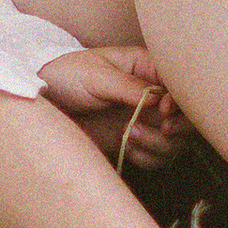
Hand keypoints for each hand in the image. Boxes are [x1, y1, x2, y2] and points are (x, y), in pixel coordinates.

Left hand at [40, 43, 188, 169]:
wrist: (40, 103)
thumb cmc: (66, 75)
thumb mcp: (95, 75)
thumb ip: (128, 87)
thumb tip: (159, 99)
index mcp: (146, 69)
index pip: (181, 85)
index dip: (181, 100)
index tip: (163, 109)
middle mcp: (151, 96)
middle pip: (187, 117)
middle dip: (180, 126)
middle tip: (163, 128)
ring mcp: (143, 121)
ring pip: (174, 142)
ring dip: (158, 143)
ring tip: (130, 134)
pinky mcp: (132, 143)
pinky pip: (156, 158)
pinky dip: (145, 157)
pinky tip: (126, 145)